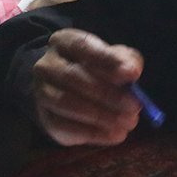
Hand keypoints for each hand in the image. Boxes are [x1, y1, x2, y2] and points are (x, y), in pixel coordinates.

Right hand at [29, 28, 143, 145]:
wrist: (63, 90)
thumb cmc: (94, 70)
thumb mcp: (113, 58)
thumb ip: (125, 60)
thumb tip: (132, 72)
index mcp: (64, 42)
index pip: (82, 46)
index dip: (107, 60)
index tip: (133, 74)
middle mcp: (47, 65)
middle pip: (73, 77)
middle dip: (107, 93)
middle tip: (134, 106)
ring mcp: (42, 92)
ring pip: (66, 103)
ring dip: (101, 115)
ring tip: (127, 122)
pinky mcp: (46, 119)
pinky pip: (65, 127)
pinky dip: (94, 133)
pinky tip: (116, 134)